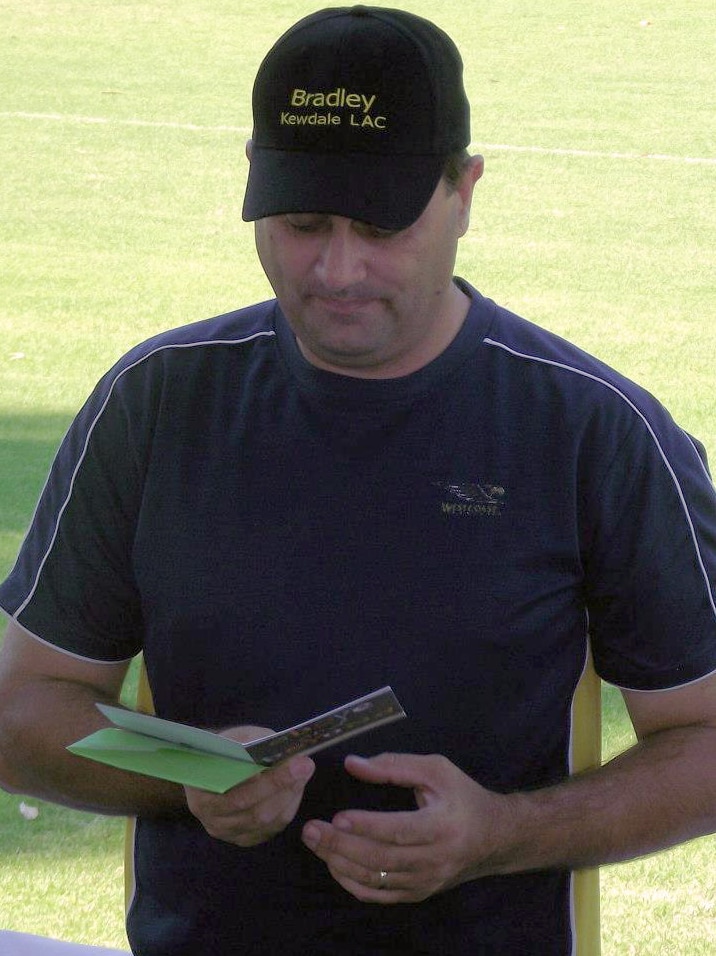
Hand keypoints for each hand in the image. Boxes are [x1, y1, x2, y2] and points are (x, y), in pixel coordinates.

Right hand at [184, 725, 315, 846]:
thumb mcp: (234, 738)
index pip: (237, 795)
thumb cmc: (223, 751)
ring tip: (303, 774)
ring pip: (266, 822)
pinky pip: (271, 829)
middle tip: (306, 766)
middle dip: (284, 787)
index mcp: (202, 794)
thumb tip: (287, 751)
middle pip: (255, 812)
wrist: (208, 768)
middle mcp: (212, 819)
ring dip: (289, 796)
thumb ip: (256, 743)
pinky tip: (295, 789)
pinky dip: (287, 807)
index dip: (269, 782)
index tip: (294, 762)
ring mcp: (228, 832)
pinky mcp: (243, 838)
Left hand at [301, 752, 508, 902]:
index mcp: (442, 826)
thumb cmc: (462, 796)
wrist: (494, 838)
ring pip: (376, 880)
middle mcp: (435, 860)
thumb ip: (394, 765)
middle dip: (341, 845)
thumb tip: (352, 764)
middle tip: (310, 830)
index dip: (367, 826)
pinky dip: (352, 883)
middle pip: (381, 859)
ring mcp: (425, 882)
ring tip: (315, 843)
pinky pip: (379, 896)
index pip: (399, 830)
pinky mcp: (418, 894)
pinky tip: (334, 864)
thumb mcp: (436, 769)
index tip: (337, 816)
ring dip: (341, 863)